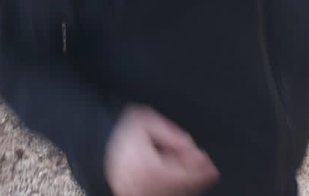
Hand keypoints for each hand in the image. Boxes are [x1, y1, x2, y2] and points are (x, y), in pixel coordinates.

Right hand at [104, 105, 218, 195]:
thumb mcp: (145, 121)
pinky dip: (175, 189)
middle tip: (210, 170)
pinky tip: (184, 182)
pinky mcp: (135, 193)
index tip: (207, 162)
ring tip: (201, 175)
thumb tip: (187, 144)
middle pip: (177, 186)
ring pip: (170, 193)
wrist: (98, 141)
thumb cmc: (121, 130)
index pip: (179, 174)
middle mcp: (142, 185)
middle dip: (196, 177)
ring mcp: (138, 192)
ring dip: (188, 185)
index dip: (196, 169)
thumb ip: (168, 132)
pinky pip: (161, 193)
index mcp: (146, 167)